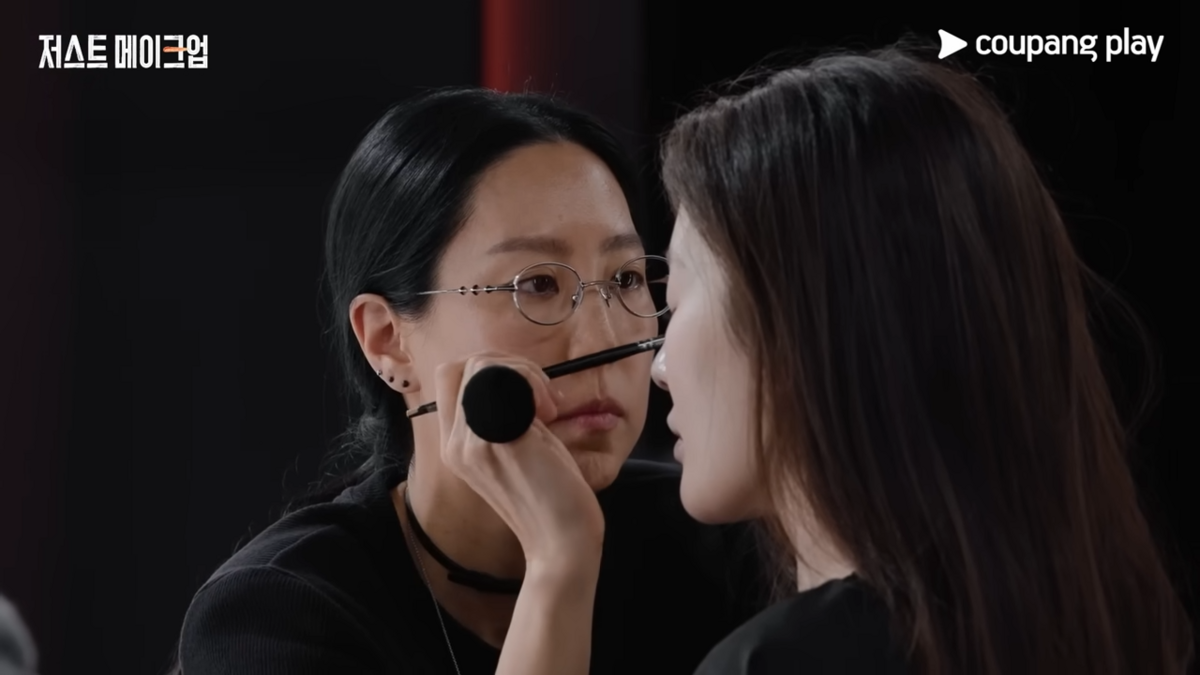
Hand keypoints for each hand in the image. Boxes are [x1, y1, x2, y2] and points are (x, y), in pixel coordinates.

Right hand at [434, 353, 605, 569]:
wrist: (562, 542)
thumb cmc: (552, 497)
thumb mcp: (520, 448)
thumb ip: (507, 416)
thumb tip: (517, 377)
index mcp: (456, 446)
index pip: (450, 378)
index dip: (491, 368)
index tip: (530, 394)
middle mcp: (455, 444)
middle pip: (461, 366)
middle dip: (508, 364)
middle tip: (542, 398)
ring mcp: (471, 442)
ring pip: (481, 366)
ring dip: (523, 372)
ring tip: (548, 407)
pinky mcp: (494, 441)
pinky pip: (499, 382)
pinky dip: (530, 383)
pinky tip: (548, 412)